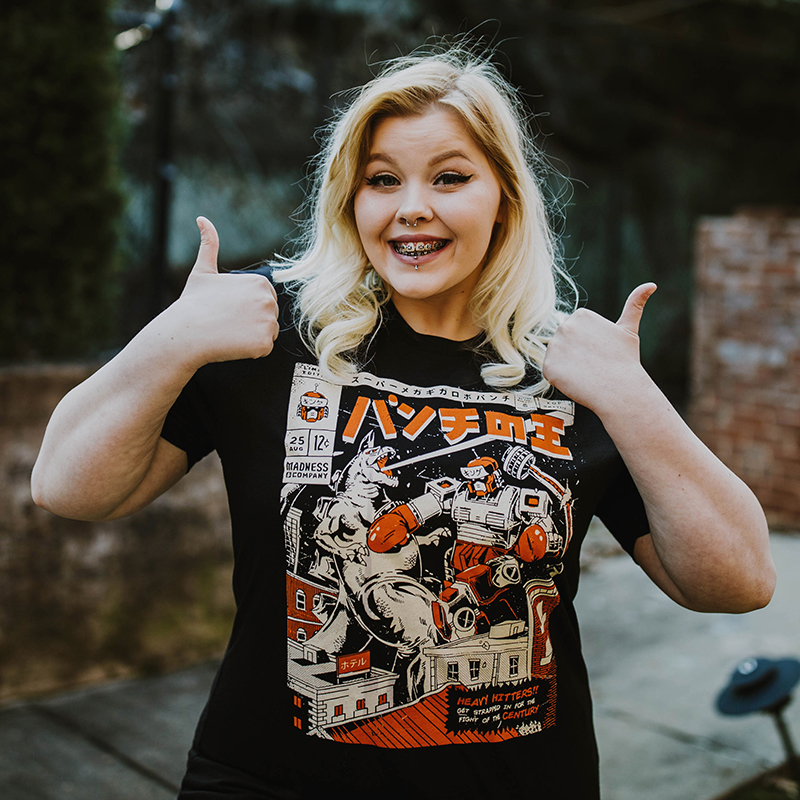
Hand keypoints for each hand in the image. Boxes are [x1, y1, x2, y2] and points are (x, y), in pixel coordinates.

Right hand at [164, 217, 279, 367]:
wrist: (186, 333)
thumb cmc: (193, 303)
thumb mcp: (203, 271)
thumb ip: (209, 245)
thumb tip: (202, 219)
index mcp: (261, 283)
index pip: (264, 301)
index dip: (246, 308)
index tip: (228, 309)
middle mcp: (269, 300)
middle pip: (269, 317)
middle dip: (251, 322)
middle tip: (227, 322)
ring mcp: (269, 322)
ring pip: (268, 333)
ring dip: (251, 337)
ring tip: (229, 332)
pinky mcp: (264, 343)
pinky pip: (263, 349)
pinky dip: (250, 351)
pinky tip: (233, 344)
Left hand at [542, 283, 656, 416]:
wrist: (619, 389)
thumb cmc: (625, 360)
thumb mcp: (629, 329)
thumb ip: (635, 304)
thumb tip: (651, 285)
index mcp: (581, 316)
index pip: (576, 330)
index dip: (588, 344)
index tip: (600, 351)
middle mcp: (564, 327)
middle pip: (564, 342)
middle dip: (576, 353)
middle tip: (594, 364)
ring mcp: (554, 347)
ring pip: (557, 357)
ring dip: (568, 365)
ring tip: (586, 372)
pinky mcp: (548, 367)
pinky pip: (551, 372)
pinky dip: (561, 379)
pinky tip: (576, 381)